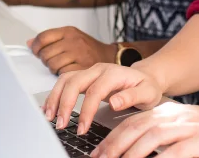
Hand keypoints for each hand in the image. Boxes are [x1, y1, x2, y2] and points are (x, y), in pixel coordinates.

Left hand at [28, 26, 116, 74]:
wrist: (110, 56)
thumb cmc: (89, 48)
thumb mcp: (71, 36)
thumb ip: (50, 39)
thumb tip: (30, 43)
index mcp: (68, 31)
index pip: (43, 37)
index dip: (36, 47)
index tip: (35, 51)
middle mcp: (73, 41)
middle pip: (45, 53)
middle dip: (45, 60)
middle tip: (52, 61)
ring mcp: (78, 54)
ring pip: (52, 65)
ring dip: (53, 69)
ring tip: (61, 67)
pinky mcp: (83, 67)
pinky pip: (63, 74)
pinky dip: (63, 75)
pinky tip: (68, 72)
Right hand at [43, 63, 165, 134]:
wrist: (146, 77)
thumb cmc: (146, 87)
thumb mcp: (147, 93)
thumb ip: (131, 97)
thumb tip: (113, 103)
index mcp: (113, 73)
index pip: (94, 91)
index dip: (86, 110)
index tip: (82, 128)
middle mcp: (98, 69)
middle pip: (74, 82)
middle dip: (64, 104)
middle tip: (61, 124)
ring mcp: (90, 72)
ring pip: (65, 79)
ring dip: (55, 97)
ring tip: (50, 117)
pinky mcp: (84, 77)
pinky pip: (65, 82)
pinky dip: (55, 94)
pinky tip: (51, 108)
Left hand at [91, 103, 198, 157]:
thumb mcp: (186, 129)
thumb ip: (164, 137)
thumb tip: (139, 150)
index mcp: (167, 112)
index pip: (131, 122)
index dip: (111, 137)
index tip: (97, 152)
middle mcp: (173, 116)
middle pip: (135, 128)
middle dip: (112, 146)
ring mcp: (186, 127)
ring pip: (150, 138)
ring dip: (129, 154)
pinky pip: (174, 152)